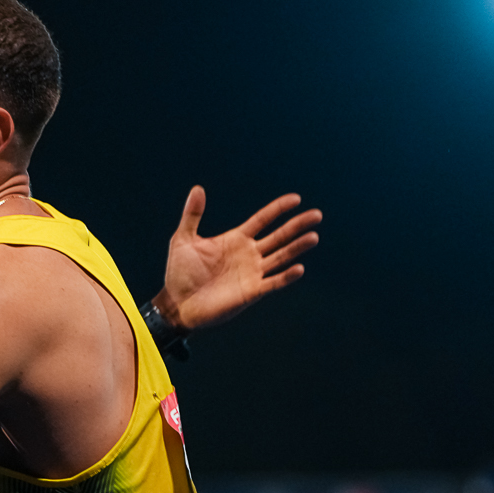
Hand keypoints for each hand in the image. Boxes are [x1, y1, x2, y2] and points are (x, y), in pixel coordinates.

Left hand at [151, 187, 320, 334]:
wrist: (177, 303)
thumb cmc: (179, 273)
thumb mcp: (183, 239)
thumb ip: (192, 214)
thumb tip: (197, 188)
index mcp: (236, 239)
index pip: (263, 220)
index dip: (278, 209)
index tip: (296, 199)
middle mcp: (249, 254)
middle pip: (279, 236)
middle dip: (297, 225)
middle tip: (316, 215)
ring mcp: (252, 273)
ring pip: (281, 257)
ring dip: (297, 247)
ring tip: (313, 236)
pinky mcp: (251, 292)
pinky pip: (273, 282)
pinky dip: (286, 276)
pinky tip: (298, 268)